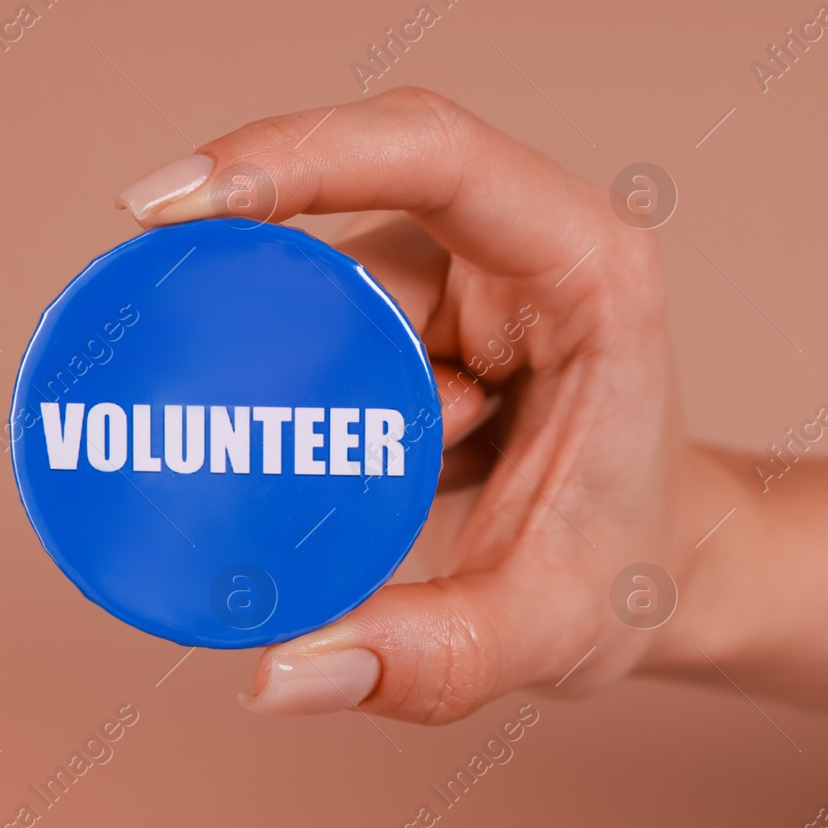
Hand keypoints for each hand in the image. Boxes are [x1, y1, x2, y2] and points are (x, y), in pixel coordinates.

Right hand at [116, 86, 738, 722]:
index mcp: (589, 272)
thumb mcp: (550, 629)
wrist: (661, 562)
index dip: (297, 153)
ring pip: (335, 271)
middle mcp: (530, 245)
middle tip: (166, 367)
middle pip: (357, 203)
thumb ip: (430, 661)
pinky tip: (308, 451)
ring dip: (296, 362)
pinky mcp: (433, 309)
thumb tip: (276, 675)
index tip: (171, 205)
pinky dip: (292, 368)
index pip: (433, 155)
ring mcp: (477, 272)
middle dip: (258, 281)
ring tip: (341, 471)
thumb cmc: (630, 570)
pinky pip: (332, 310)